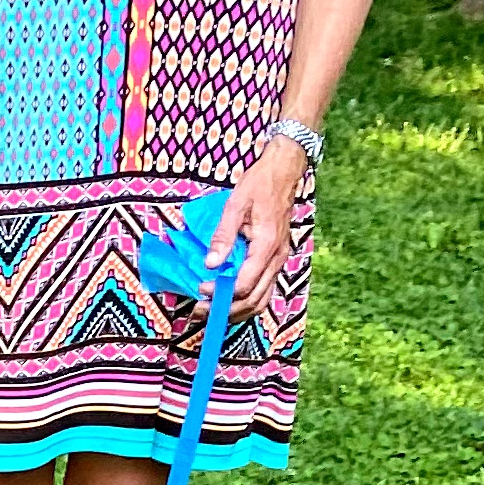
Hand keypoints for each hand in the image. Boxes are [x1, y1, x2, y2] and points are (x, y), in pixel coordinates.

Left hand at [200, 139, 307, 326]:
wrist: (283, 171)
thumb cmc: (259, 184)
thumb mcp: (235, 205)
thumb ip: (223, 236)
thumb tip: (210, 264)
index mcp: (267, 245)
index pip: (244, 285)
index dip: (221, 293)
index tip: (201, 289)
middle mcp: (277, 258)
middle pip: (253, 300)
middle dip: (225, 311)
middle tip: (200, 311)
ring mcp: (279, 261)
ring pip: (261, 301)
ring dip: (236, 312)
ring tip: (212, 312)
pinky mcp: (276, 261)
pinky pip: (264, 291)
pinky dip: (246, 302)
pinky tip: (229, 302)